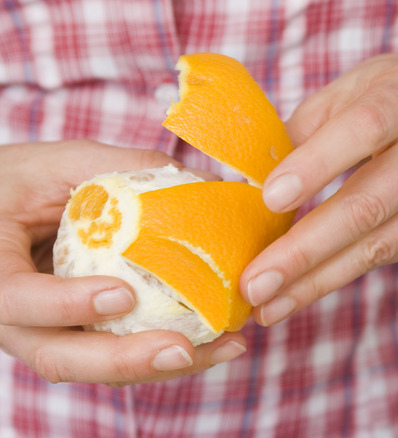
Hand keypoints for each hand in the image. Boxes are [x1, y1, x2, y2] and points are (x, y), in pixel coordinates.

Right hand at [0, 140, 247, 385]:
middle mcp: (16, 317)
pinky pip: (121, 355)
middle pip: (61, 357)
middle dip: (126, 359)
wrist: (3, 212)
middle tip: (183, 348)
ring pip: (98, 366)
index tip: (121, 295)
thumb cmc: (24, 182)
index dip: (66, 304)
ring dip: (162, 364)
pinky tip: (219, 342)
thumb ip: (121, 168)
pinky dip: (167, 353)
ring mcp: (49, 333)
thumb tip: (202, 181)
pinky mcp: (81, 337)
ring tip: (225, 347)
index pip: (18, 300)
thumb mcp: (61, 163)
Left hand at [241, 54, 397, 325]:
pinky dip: (341, 274)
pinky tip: (303, 289)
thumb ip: (306, 128)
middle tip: (256, 283)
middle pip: (372, 203)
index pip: (367, 128)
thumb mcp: (353, 89)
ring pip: (381, 244)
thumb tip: (250, 180)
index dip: (318, 165)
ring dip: (318, 279)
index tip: (270, 200)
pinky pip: (389, 254)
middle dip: (307, 250)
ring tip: (269, 303)